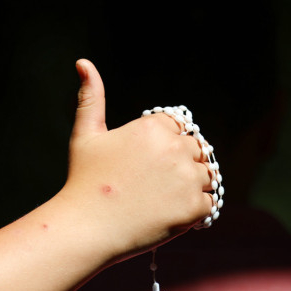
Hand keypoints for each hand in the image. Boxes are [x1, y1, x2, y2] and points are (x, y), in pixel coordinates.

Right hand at [60, 59, 212, 258]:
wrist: (86, 228)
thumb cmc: (84, 181)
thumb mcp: (86, 135)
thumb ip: (91, 97)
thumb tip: (83, 62)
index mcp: (154, 127)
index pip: (179, 126)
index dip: (165, 143)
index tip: (145, 163)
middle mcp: (176, 148)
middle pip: (196, 150)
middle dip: (180, 164)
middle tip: (152, 185)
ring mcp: (188, 179)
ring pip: (206, 176)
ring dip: (190, 187)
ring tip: (160, 200)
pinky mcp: (194, 208)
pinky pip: (208, 204)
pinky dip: (193, 211)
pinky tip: (166, 214)